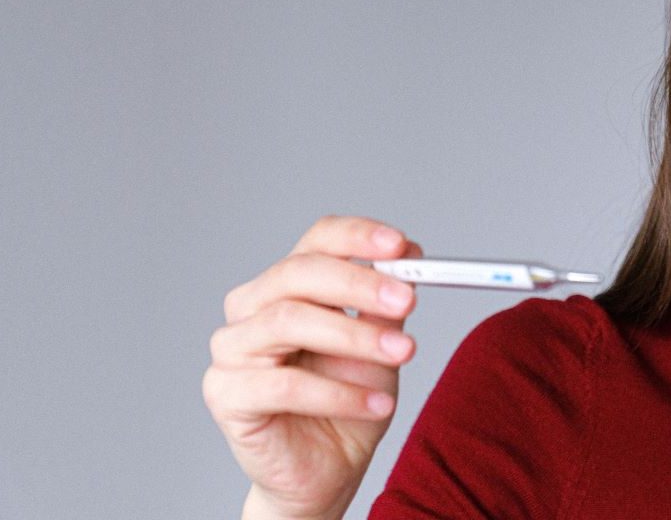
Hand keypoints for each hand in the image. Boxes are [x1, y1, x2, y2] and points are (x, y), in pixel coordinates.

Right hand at [203, 216, 420, 518]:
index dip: (357, 237)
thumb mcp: (379, 342)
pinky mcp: (226, 393)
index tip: (400, 248)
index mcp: (288, 283)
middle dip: (359, 282)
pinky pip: (285, 384)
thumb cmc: (347, 400)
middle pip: (299, 272)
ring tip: (402, 352)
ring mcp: (233, 348)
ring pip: (289, 320)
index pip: (317, 239)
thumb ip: (385, 300)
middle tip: (406, 298)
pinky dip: (340, 393)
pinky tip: (378, 405)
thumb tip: (409, 254)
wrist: (327, 470)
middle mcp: (252, 306)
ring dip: (355, 335)